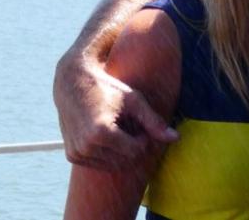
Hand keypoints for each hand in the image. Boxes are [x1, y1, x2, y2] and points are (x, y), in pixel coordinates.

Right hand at [53, 52, 176, 169]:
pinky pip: (99, 164)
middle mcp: (85, 146)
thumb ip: (154, 122)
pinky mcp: (72, 156)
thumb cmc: (107, 89)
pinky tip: (108, 135)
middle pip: (124, 160)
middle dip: (133, 146)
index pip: (135, 151)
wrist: (73, 84)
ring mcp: (76, 153)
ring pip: (112, 165)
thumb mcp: (133, 101)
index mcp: (100, 133)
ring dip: (121, 151)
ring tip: (120, 129)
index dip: (143, 138)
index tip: (141, 123)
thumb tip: (176, 138)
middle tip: (131, 126)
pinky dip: (108, 154)